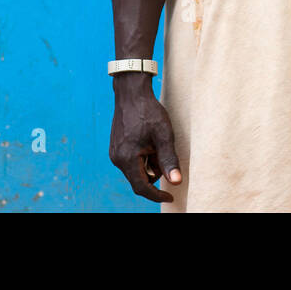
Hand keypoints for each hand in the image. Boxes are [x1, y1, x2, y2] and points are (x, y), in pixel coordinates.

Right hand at [109, 77, 181, 202]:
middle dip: (155, 173)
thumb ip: (169, 160)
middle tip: (164, 154)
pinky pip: (131, 161)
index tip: (170, 197)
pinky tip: (148, 141)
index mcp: (127, 158)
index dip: (157, 196)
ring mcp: (114, 152)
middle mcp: (117, 158)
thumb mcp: (163, 135)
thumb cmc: (148, 112)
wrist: (131, 92)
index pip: (142, 188)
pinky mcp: (116, 146)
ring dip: (149, 164)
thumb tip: (176, 182)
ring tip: (156, 144)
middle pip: (139, 179)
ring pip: (135, 170)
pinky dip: (142, 158)